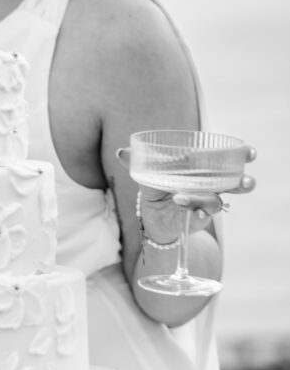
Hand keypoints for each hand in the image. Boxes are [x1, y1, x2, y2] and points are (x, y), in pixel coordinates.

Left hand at [116, 144, 255, 237]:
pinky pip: (202, 215)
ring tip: (201, 199)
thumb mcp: (148, 174)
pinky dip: (198, 213)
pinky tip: (193, 213)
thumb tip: (120, 152)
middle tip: (245, 181)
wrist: (155, 216)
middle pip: (234, 181)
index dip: (241, 154)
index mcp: (203, 167)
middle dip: (243, 180)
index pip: (227, 158)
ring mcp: (206, 201)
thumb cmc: (158, 188)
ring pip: (216, 200)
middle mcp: (210, 184)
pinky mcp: (199, 217)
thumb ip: (137, 162)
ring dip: (211, 199)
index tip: (249, 152)